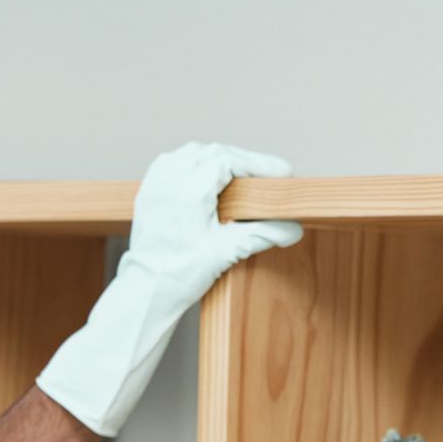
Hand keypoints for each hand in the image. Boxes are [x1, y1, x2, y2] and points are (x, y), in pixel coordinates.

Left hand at [36, 141, 303, 437]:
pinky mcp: (149, 189)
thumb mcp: (228, 251)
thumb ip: (263, 235)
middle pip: (214, 153)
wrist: (148, 289)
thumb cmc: (183, 273)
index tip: (281, 172)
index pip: (230, 159)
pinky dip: (195, 163)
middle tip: (267, 176)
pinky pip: (174, 162)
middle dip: (243, 161)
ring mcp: (156, 182)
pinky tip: (208, 176)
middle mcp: (170, 179)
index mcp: (189, 189)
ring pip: (194, 153)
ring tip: (241, 174)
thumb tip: (293, 229)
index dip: (259, 163)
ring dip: (219, 159)